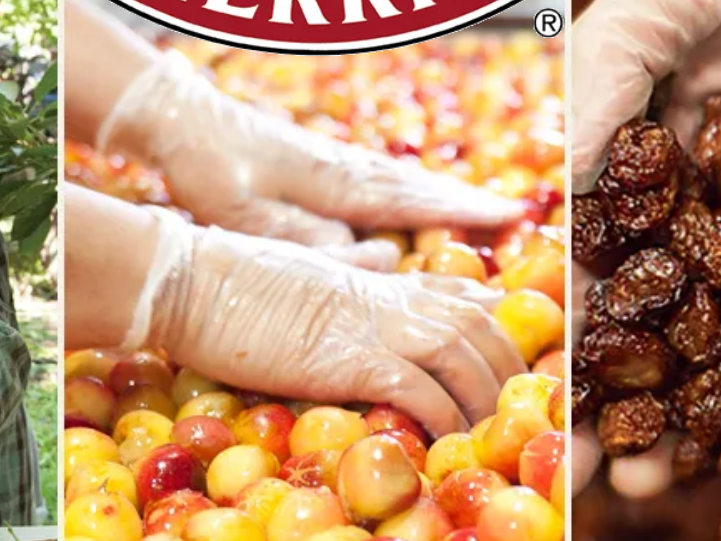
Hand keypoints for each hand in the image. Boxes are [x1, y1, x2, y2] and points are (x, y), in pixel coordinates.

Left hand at [98, 47, 519, 252]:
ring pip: (394, 175)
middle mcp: (339, 163)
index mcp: (331, 179)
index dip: (459, 211)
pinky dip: (403, 184)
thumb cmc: (208, 169)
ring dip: (435, 189)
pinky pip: (374, 174)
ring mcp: (326, 155)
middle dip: (461, 198)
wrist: (177, 116)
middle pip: (412, 182)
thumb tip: (376, 258)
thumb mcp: (249, 215)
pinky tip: (401, 192)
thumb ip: (309, 237)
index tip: (509, 215)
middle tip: (511, 211)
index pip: (409, 199)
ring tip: (472, 203)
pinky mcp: (311, 155)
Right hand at [132, 207, 524, 434]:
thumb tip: (367, 288)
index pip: (457, 292)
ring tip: (498, 435)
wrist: (196, 280)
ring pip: (462, 353)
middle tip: (524, 405)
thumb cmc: (236, 281)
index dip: (495, 320)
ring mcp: (373, 323)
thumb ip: (347, 289)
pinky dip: (444, 418)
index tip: (516, 351)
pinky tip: (449, 443)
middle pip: (476, 323)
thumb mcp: (307, 277)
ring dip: (488, 395)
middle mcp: (387, 296)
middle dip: (509, 365)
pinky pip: (419, 390)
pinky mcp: (351, 357)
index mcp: (377, 279)